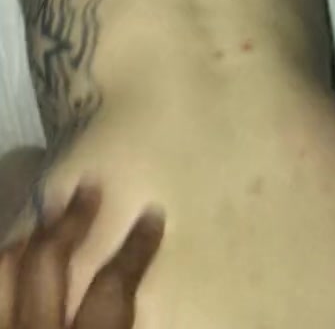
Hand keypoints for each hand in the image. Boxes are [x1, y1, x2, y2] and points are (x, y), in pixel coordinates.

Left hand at [0, 185, 163, 328]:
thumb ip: (124, 327)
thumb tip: (141, 301)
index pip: (113, 289)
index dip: (135, 249)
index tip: (154, 214)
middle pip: (48, 264)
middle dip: (70, 220)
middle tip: (90, 185)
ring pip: (3, 271)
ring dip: (26, 238)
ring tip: (46, 215)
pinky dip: (4, 268)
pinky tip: (14, 258)